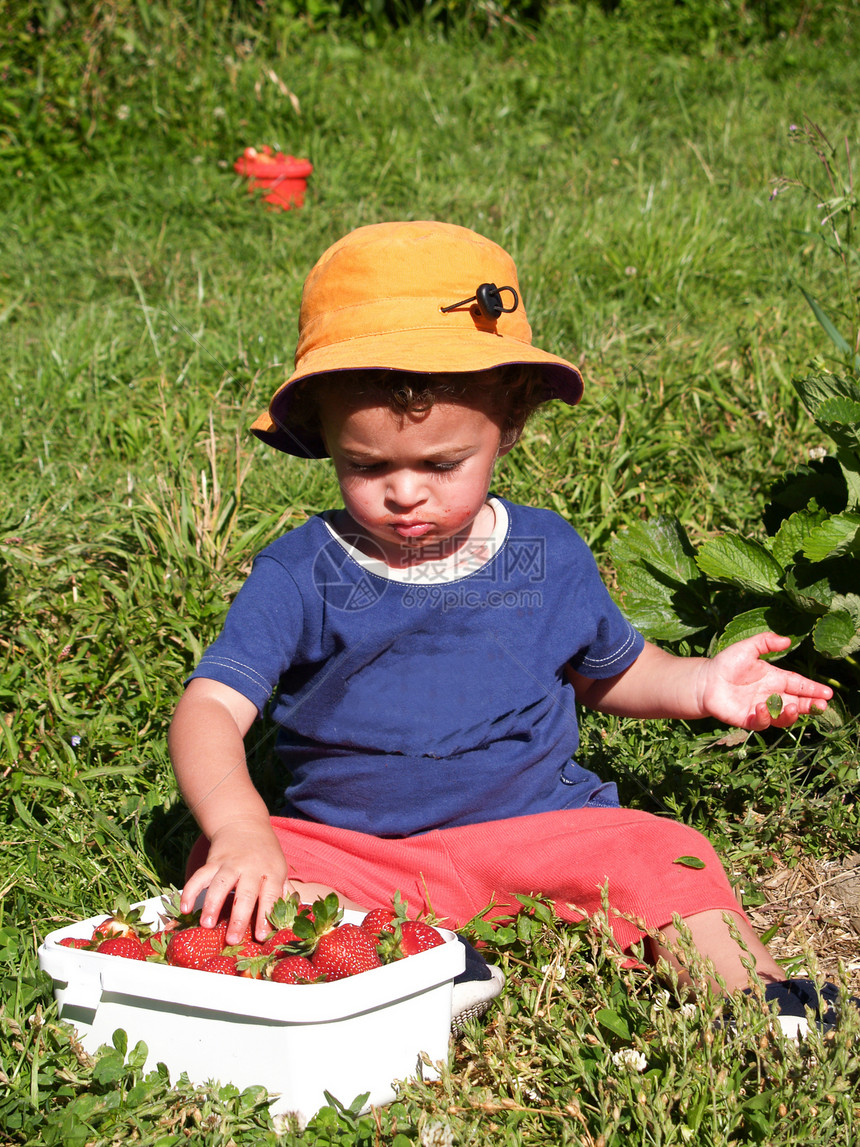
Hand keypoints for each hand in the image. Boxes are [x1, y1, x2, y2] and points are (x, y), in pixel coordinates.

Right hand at [179, 819, 291, 943]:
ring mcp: (231, 863)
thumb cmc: (264, 853)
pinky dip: (190, 891)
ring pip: (220, 883)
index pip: (271, 896)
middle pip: (246, 893)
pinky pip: (199, 876)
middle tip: (232, 939)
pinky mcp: (213, 860)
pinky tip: (185, 908)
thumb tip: (288, 919)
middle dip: (239, 918)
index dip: (266, 916)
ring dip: (212, 904)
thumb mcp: (279, 868)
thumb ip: (283, 893)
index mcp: (271, 871)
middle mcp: (251, 867)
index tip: (261, 936)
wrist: (244, 823)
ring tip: (206, 925)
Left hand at [699, 632, 831, 729]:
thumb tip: (787, 640)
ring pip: (783, 717)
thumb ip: (766, 642)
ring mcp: (761, 708)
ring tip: (794, 707)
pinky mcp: (748, 719)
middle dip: (811, 706)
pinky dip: (765, 717)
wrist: (704, 680)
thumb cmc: (725, 663)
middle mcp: (771, 695)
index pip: (799, 685)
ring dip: (791, 714)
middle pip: (797, 703)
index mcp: (775, 679)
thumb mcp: (747, 648)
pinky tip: (762, 707)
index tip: (828, 693)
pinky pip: (761, 722)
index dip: (813, 689)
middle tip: (822, 706)